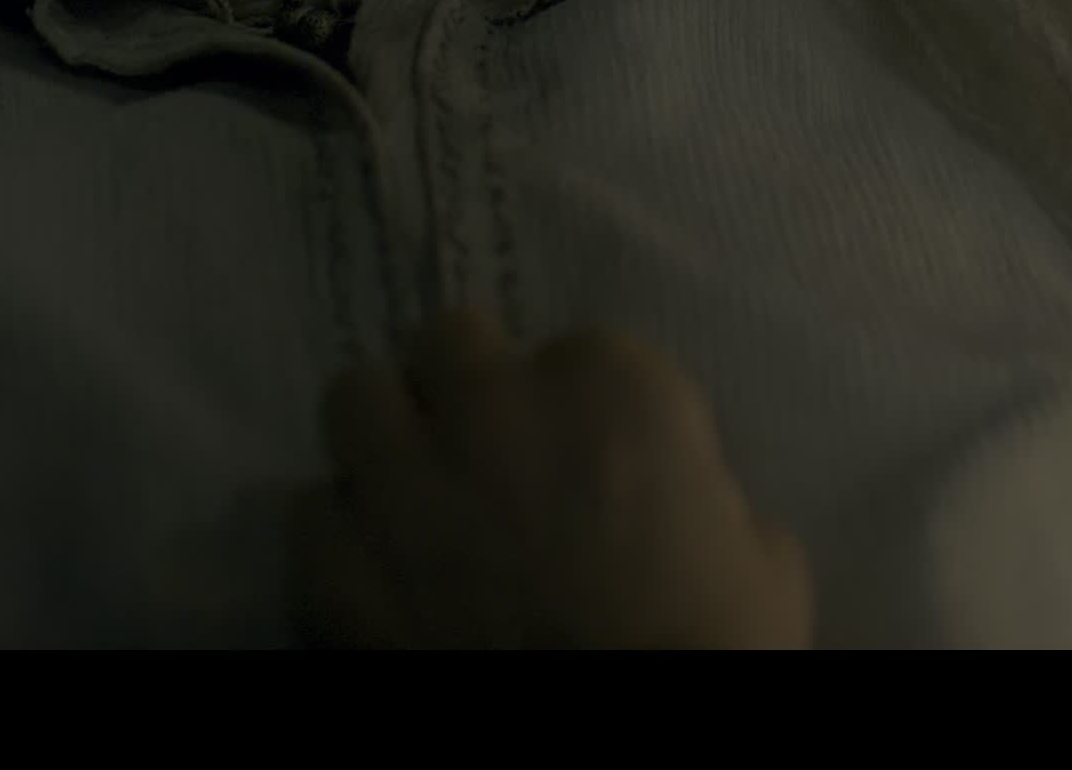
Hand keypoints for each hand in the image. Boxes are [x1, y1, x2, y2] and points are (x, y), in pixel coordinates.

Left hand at [292, 307, 814, 649]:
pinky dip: (342, 538)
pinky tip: (377, 574)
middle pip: (449, 341)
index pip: (574, 350)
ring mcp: (402, 481)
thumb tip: (672, 498)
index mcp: (610, 384)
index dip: (575, 410)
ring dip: (386, 437)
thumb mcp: (760, 550)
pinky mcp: (336, 564)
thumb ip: (700, 490)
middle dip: (467, 392)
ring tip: (411, 491)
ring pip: (356, 398)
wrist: (629, 742)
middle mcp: (493, 406)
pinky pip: (311, 512)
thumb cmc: (718, 645)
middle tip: (489, 454)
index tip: (587, 461)